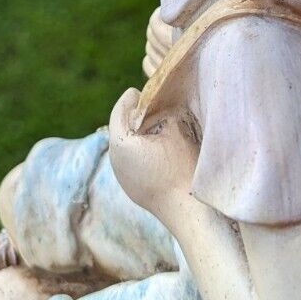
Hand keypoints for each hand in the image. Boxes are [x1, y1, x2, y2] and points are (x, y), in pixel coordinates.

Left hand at [107, 87, 197, 222]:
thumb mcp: (174, 128)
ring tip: (153, 124)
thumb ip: (161, 109)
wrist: (186, 209)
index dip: (129, 99)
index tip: (137, 90)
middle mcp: (114, 159)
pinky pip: (130, 161)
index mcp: (119, 142)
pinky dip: (139, 151)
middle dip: (132, 115)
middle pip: (120, 128)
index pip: (119, 111)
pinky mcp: (131, 188)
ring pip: (124, 146)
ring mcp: (121, 176)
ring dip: (136, 134)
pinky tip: (155, 148)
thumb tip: (158, 98)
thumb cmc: (181, 166)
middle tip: (147, 103)